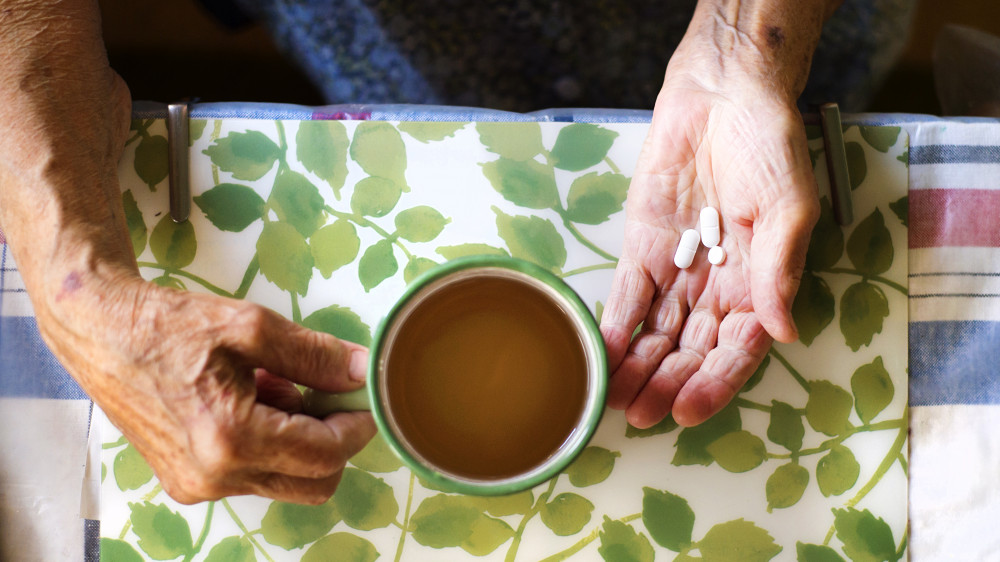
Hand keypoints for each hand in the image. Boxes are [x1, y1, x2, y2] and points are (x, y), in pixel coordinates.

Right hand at [43, 271, 376, 504]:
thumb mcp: (252, 327)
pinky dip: (267, 442)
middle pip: (313, 482)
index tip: (363, 397)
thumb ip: (316, 356)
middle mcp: (214, 476)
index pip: (326, 454)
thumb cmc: (168, 326)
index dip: (356, 425)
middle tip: (318, 389)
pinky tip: (245, 399)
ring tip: (267, 384)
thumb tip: (364, 372)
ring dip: (295, 438)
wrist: (100, 333)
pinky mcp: (187, 483)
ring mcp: (198, 486)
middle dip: (330, 439)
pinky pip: (252, 474)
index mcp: (231, 439)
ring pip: (285, 479)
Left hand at [601, 67, 818, 428]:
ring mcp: (677, 269)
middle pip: (690, 349)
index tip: (688, 411)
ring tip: (614, 402)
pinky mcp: (642, 247)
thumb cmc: (769, 146)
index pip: (736, 350)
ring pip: (656, 332)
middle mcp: (717, 286)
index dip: (714, 383)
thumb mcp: (788, 208)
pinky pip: (627, 295)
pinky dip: (614, 326)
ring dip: (637, 368)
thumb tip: (784, 334)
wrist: (723, 94)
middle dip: (666, 385)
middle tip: (640, 416)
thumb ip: (779, 269)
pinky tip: (600, 357)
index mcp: (759, 284)